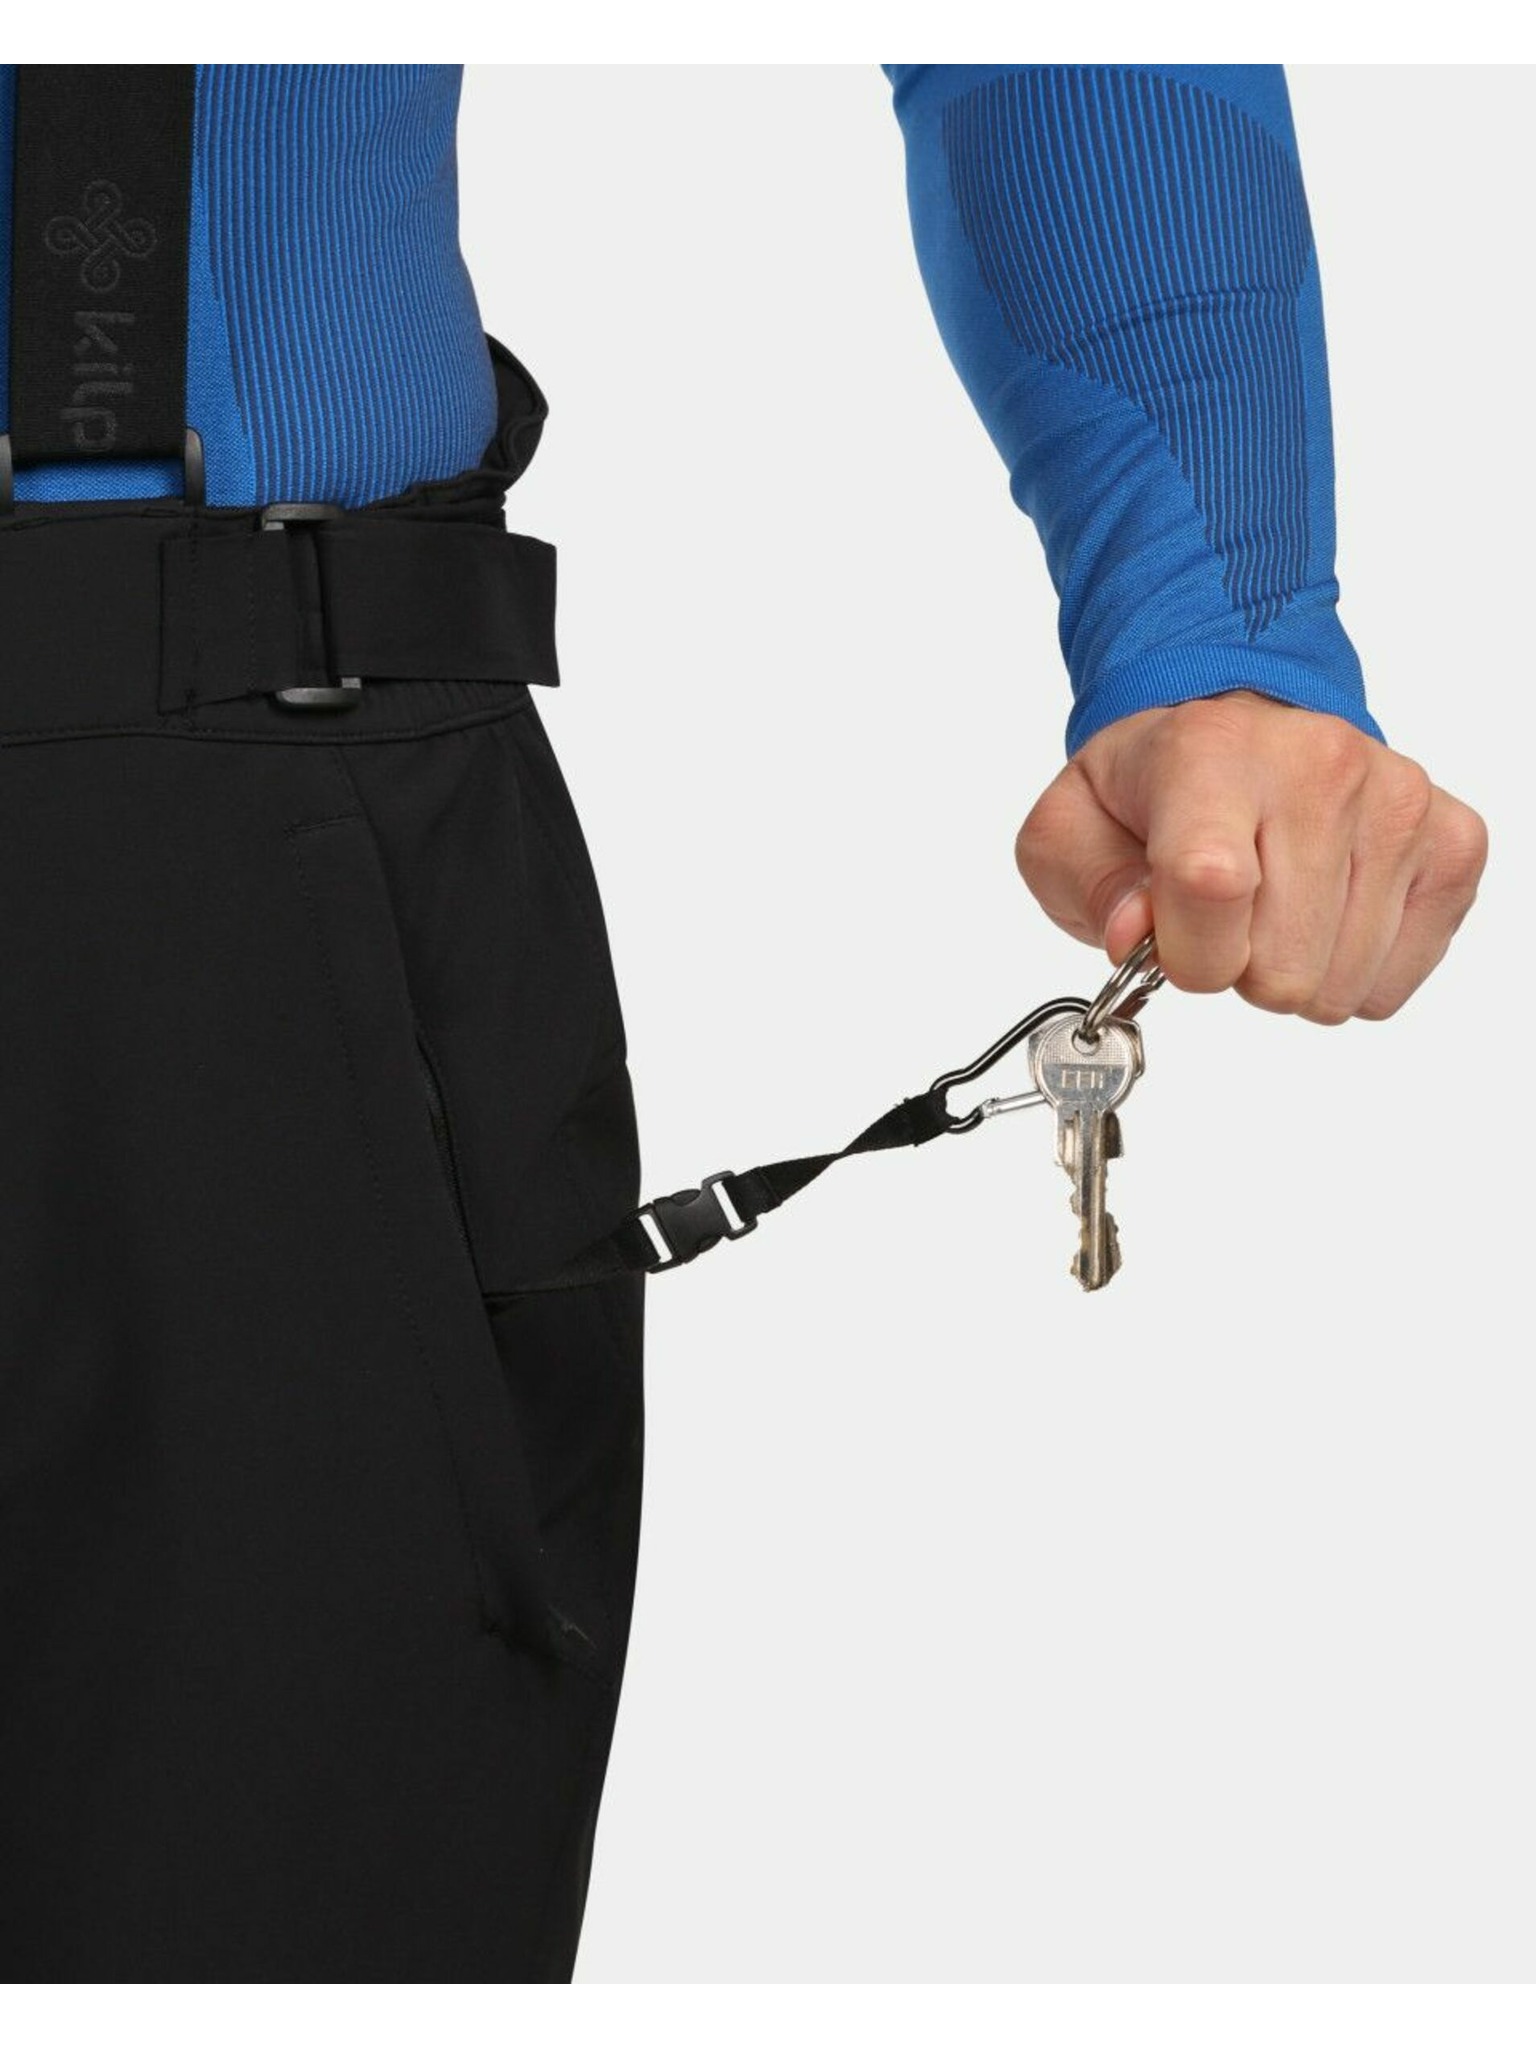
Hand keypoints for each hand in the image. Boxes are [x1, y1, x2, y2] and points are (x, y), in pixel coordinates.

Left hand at [1016, 692, 1486, 1022]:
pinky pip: (1397, 976)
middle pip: (1282, 968)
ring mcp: (1396, 803)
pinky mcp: (1450, 840)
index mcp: (1211, 756)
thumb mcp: (1070, 830)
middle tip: (1225, 913)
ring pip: (1341, 986)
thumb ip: (1089, 888)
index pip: (1210, 889)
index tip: (1170, 937)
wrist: (1238, 721)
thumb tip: (1137, 936)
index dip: (1185, 952)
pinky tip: (1325, 910)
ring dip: (1294, 969)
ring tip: (1273, 904)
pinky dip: (1354, 967)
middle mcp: (1319, 767)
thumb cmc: (1153, 786)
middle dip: (1237, 968)